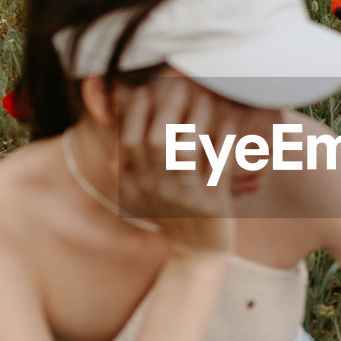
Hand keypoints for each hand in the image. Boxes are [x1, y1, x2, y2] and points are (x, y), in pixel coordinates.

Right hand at [117, 76, 239, 258]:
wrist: (196, 256)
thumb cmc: (172, 218)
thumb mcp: (143, 198)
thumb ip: (129, 174)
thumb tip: (112, 151)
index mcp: (137, 187)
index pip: (129, 144)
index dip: (135, 114)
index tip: (145, 90)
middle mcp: (157, 192)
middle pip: (156, 143)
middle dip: (167, 109)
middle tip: (179, 84)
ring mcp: (184, 198)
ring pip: (185, 153)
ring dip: (195, 121)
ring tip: (204, 98)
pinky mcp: (212, 205)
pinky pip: (217, 168)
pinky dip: (223, 144)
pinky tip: (228, 125)